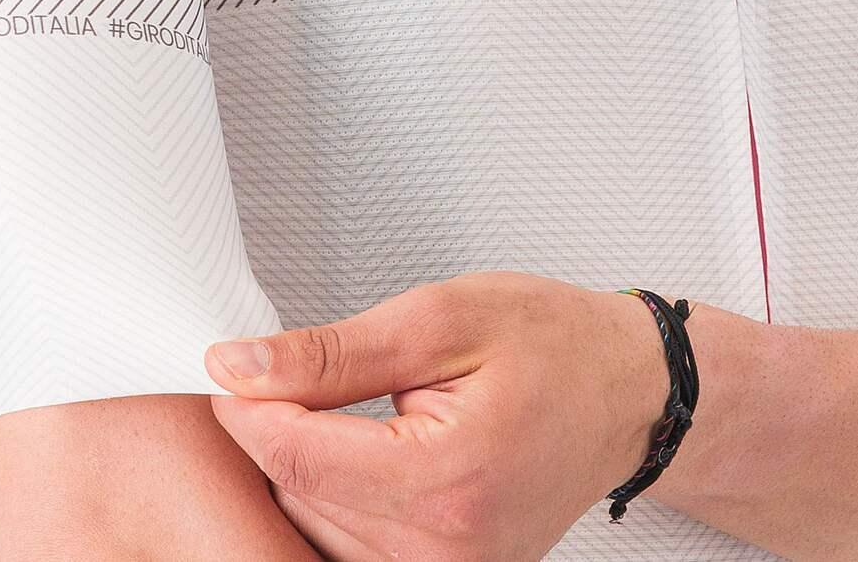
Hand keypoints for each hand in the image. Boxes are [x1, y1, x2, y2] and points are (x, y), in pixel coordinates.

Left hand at [203, 272, 671, 561]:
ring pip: (316, 526)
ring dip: (306, 465)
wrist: (626, 390)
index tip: (231, 365)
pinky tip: (356, 448)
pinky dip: (337, 494)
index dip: (245, 407)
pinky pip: (354, 545)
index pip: (296, 457)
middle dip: (276, 431)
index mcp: (448, 477)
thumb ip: (333, 352)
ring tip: (336, 405)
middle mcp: (451, 549)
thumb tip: (242, 366)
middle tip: (288, 371)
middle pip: (299, 497)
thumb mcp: (439, 318)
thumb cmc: (551, 344)